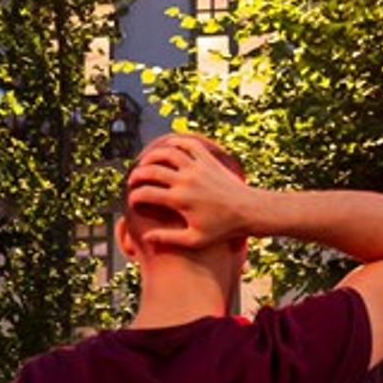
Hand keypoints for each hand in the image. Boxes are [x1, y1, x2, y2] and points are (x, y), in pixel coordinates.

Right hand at [123, 137, 257, 249]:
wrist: (250, 210)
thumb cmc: (224, 229)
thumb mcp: (195, 239)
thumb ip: (168, 239)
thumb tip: (147, 237)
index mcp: (180, 200)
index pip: (147, 193)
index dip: (134, 197)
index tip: (133, 201)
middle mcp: (186, 180)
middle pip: (151, 170)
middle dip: (137, 175)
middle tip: (133, 181)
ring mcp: (198, 167)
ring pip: (167, 153)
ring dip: (152, 156)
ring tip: (146, 164)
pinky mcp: (209, 160)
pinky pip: (188, 144)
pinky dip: (175, 142)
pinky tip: (168, 148)